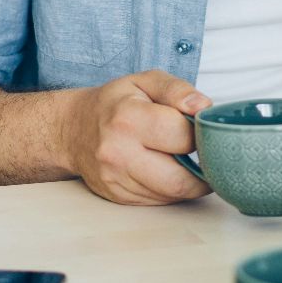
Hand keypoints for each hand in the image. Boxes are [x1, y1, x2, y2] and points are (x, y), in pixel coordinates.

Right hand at [58, 70, 211, 204]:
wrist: (73, 129)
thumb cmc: (115, 103)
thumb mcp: (145, 81)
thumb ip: (177, 90)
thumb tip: (203, 107)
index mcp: (128, 118)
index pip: (182, 135)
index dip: (201, 133)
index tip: (204, 129)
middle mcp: (118, 153)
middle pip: (179, 178)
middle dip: (203, 169)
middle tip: (208, 155)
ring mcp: (115, 179)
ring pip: (171, 194)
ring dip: (189, 182)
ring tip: (188, 160)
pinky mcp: (117, 197)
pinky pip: (158, 201)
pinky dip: (171, 189)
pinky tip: (167, 170)